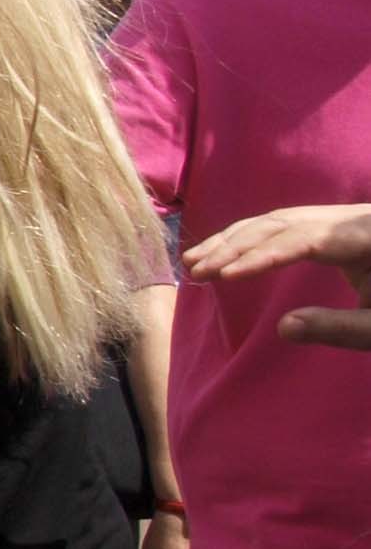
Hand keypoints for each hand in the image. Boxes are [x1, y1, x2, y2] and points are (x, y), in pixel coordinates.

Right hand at [184, 204, 370, 350]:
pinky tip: (230, 253)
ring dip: (236, 238)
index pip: (300, 239)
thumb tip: (285, 328)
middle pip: (282, 222)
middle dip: (235, 244)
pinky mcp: (338, 227)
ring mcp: (345, 219)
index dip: (259, 257)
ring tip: (197, 261)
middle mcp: (353, 219)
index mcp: (366, 238)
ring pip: (280, 219)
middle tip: (195, 269)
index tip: (222, 275)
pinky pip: (289, 224)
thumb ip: (339, 329)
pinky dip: (255, 237)